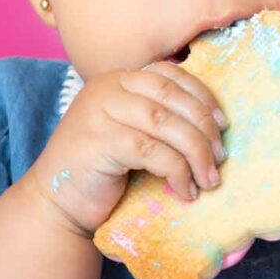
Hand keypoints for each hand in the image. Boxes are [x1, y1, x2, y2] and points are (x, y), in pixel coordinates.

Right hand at [24, 61, 227, 237]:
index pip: (169, 75)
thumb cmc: (100, 171)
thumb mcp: (129, 132)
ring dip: (196, 153)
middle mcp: (107, 88)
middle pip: (172, 97)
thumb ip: (157, 118)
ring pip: (166, 124)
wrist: (56, 203)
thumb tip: (213, 124)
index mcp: (117, 80)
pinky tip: (184, 191)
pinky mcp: (100, 141)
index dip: (202, 97)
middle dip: (203, 127)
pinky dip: (177, 172)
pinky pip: (153, 152)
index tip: (223, 124)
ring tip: (208, 179)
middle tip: (219, 158)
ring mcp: (100, 112)